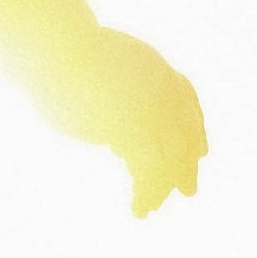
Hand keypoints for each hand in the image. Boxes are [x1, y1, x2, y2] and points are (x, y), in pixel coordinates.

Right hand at [24, 23, 207, 217]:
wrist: (54, 48)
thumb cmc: (60, 57)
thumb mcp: (99, 68)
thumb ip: (116, 93)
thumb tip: (111, 130)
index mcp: (155, 68)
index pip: (187, 99)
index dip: (195, 127)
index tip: (202, 151)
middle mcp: (160, 89)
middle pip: (184, 132)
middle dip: (186, 164)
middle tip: (189, 192)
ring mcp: (149, 109)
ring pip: (170, 156)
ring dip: (162, 186)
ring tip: (149, 209)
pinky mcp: (132, 129)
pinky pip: (149, 168)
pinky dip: (146, 192)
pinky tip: (138, 208)